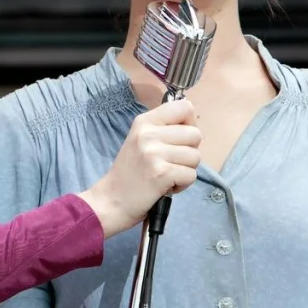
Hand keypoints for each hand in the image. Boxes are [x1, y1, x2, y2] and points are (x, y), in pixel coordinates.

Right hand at [78, 99, 201, 237]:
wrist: (111, 200)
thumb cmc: (130, 172)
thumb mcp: (140, 141)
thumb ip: (163, 130)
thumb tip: (193, 127)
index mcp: (144, 122)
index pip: (184, 107)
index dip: (190, 124)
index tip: (179, 139)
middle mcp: (148, 134)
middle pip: (195, 134)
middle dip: (189, 151)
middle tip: (170, 162)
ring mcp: (154, 153)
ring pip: (195, 156)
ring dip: (186, 170)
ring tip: (166, 175)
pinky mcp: (161, 173)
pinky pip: (191, 175)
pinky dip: (183, 184)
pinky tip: (166, 186)